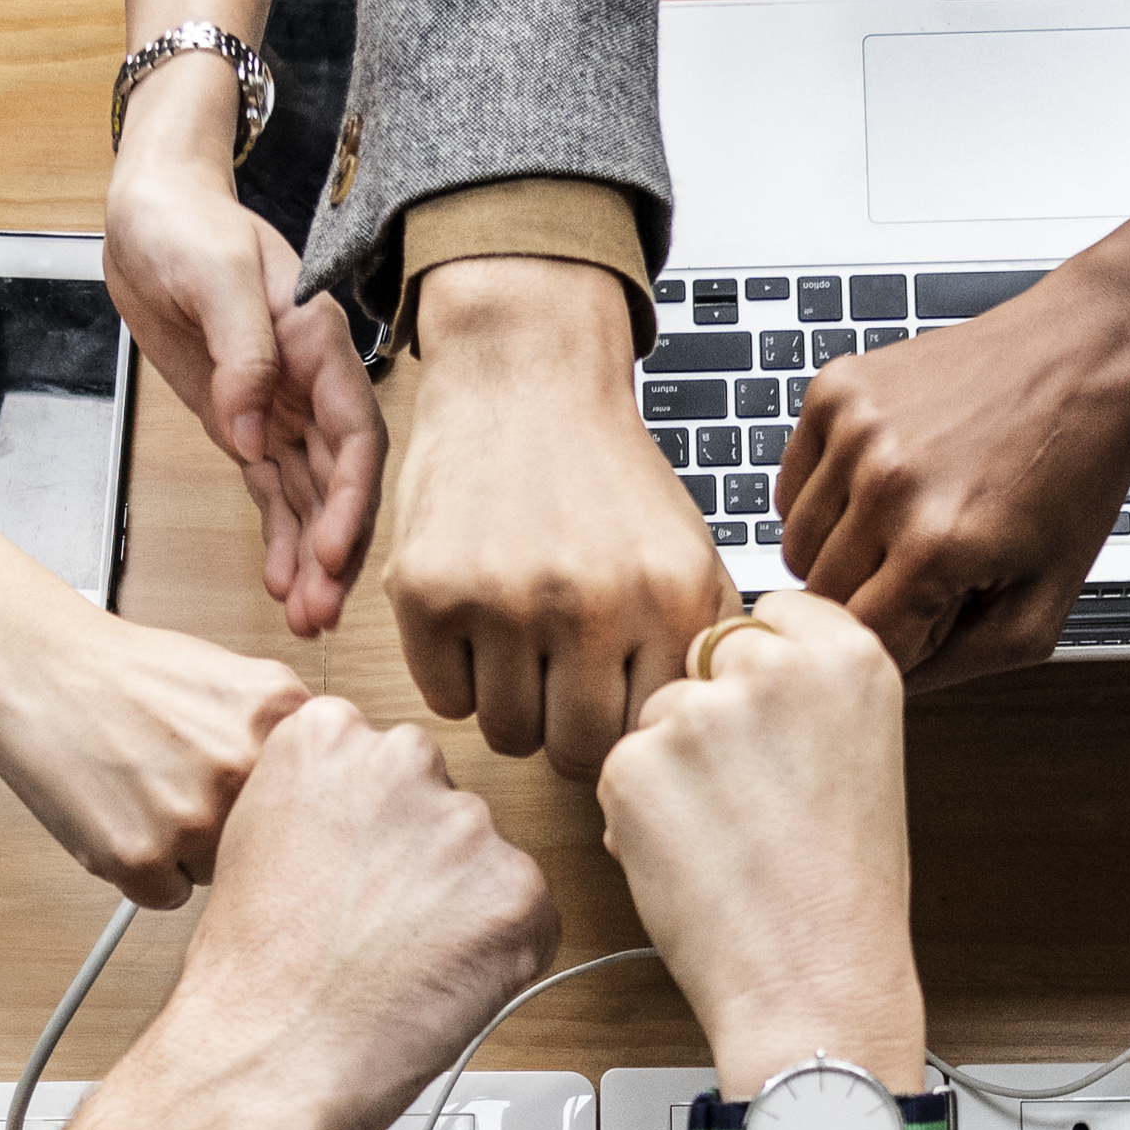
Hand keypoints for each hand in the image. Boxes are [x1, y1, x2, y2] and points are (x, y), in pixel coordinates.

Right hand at [0, 597, 308, 907]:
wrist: (36, 662)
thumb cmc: (125, 671)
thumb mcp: (234, 679)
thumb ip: (285, 737)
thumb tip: (330, 799)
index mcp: (282, 716)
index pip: (316, 801)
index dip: (279, 804)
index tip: (253, 798)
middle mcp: (245, 766)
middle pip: (271, 844)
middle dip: (233, 828)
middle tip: (181, 786)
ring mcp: (194, 817)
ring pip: (219, 875)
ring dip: (187, 851)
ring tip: (144, 791)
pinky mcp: (140, 858)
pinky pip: (166, 896)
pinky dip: (142, 870)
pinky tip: (119, 815)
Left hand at [105, 69, 380, 634]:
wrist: (149, 213)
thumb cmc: (186, 226)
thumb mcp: (215, 275)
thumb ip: (243, 353)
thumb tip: (250, 430)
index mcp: (318, 342)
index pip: (356, 432)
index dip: (352, 498)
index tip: (332, 551)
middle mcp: (311, 383)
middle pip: (340, 481)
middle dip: (337, 549)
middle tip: (321, 612)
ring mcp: (280, 408)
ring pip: (309, 497)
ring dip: (311, 559)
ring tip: (305, 620)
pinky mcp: (246, 423)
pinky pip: (272, 492)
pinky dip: (280, 538)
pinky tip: (283, 586)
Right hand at [136, 695, 563, 1129]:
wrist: (267, 1057)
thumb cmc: (250, 973)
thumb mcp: (257, 839)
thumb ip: (325, 801)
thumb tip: (375, 816)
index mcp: (327, 734)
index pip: (384, 761)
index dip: (370, 830)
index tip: (350, 869)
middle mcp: (402, 760)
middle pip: (440, 802)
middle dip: (422, 860)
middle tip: (375, 924)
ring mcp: (466, 825)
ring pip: (484, 862)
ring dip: (461, 908)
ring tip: (396, 964)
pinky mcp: (517, 891)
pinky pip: (528, 917)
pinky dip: (498, 956)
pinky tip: (434, 984)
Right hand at [382, 257, 737, 775]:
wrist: (526, 377)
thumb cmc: (607, 476)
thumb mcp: (687, 551)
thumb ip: (700, 645)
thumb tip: (700, 738)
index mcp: (669, 597)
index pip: (650, 736)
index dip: (628, 731)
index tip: (614, 708)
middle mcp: (590, 602)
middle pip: (575, 751)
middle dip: (568, 731)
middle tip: (562, 688)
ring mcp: (502, 599)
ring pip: (506, 734)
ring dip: (512, 706)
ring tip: (521, 649)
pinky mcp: (428, 591)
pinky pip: (444, 700)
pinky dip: (458, 677)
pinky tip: (477, 625)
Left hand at [594, 593, 922, 1093]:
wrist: (816, 979)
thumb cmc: (843, 892)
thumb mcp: (861, 756)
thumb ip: (807, 694)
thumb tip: (738, 666)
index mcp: (849, 655)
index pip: (769, 617)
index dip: (760, 677)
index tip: (772, 724)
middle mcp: (774, 666)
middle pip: (705, 660)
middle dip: (711, 718)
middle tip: (751, 800)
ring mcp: (699, 712)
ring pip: (657, 717)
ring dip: (671, 769)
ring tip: (729, 841)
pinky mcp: (635, 763)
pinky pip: (620, 770)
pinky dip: (639, 815)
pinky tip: (693, 861)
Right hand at [776, 282, 1129, 689]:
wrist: (1087, 357)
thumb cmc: (1074, 473)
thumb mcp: (1044, 606)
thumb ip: (959, 666)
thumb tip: (887, 686)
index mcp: (936, 546)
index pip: (861, 644)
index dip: (899, 643)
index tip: (933, 618)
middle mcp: (884, 483)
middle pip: (820, 598)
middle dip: (869, 598)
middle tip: (928, 569)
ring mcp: (853, 430)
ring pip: (795, 545)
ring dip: (842, 551)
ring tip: (907, 522)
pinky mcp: (835, 391)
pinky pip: (791, 486)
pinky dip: (827, 498)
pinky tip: (885, 483)